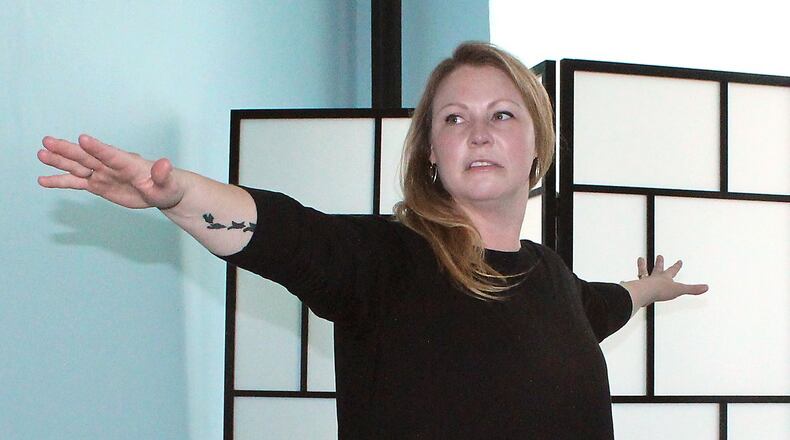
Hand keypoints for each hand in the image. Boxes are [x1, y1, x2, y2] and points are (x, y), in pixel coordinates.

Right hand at [37, 134, 183, 208]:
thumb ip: (164, 175)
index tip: (82, 138)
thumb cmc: (168, 186)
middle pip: (88, 156)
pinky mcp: (99, 184)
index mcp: (129, 163)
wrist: (163, 191)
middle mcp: (112, 165)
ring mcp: (103, 174)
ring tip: (41, 154)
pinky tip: (43, 180)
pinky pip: (77, 182)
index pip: (111, 154)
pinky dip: (60, 181)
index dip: (98, 147)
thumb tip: (165, 164)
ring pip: (78, 166)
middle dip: (69, 150)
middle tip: (48, 141)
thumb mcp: (168, 184)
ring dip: (60, 161)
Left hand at [636, 255, 708, 302]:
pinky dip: (630, 282)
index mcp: (665, 278)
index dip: (676, 266)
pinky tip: (626, 281)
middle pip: (658, 268)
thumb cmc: (660, 290)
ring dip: (642, 265)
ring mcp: (645, 281)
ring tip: (640, 259)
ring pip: (644, 271)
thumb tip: (705, 287)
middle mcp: (654, 278)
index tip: (679, 261)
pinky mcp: (637, 287)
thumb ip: (692, 289)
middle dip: (660, 262)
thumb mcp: (679, 290)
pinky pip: (633, 283)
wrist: (645, 292)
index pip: (673, 270)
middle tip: (660, 256)